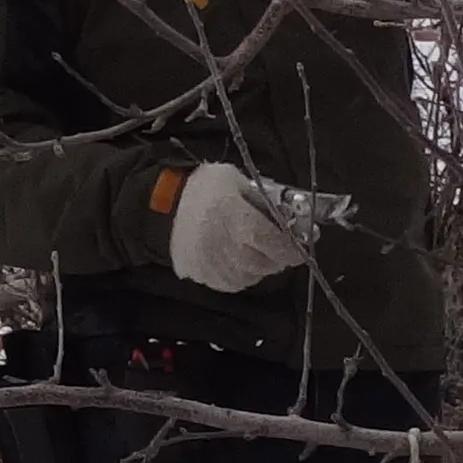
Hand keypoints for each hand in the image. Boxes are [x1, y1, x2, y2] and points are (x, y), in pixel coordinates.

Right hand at [167, 161, 345, 294]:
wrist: (158, 206)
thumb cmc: (199, 188)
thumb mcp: (235, 181)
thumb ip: (263, 199)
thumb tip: (286, 213)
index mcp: (243, 225)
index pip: (282, 247)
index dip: (297, 247)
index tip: (304, 240)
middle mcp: (235, 253)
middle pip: (271, 264)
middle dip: (278, 254)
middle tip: (275, 240)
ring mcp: (220, 270)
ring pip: (255, 276)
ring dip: (260, 264)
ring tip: (251, 246)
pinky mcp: (207, 279)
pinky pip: (235, 281)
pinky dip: (241, 271)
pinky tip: (234, 255)